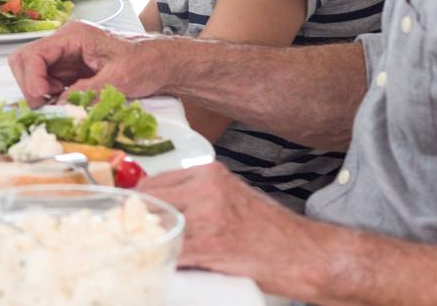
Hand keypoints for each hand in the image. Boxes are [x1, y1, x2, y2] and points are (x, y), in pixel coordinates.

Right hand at [6, 21, 171, 106]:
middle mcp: (64, 43)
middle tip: (45, 105)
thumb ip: (86, 92)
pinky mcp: (70, 71)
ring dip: (38, 92)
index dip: (31, 78)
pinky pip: (47, 83)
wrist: (163, 64)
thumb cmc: (146, 63)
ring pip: (32, 73)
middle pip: (24, 61)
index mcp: (73, 36)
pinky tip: (65, 104)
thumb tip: (60, 106)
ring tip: (57, 105)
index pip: (34, 53)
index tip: (41, 99)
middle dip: (29, 85)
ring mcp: (65, 57)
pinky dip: (49, 97)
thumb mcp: (118, 79)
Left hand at [140, 163, 309, 290]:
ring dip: (150, 241)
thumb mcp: (232, 196)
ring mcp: (208, 217)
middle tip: (134, 235)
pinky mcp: (211, 245)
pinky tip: (162, 264)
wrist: (306, 254)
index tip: (131, 212)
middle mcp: (206, 189)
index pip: (155, 181)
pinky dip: (163, 260)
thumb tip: (161, 204)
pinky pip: (172, 252)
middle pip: (151, 201)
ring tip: (148, 250)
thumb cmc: (271, 230)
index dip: (140, 200)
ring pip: (158, 227)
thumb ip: (199, 194)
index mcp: (209, 173)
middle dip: (140, 220)